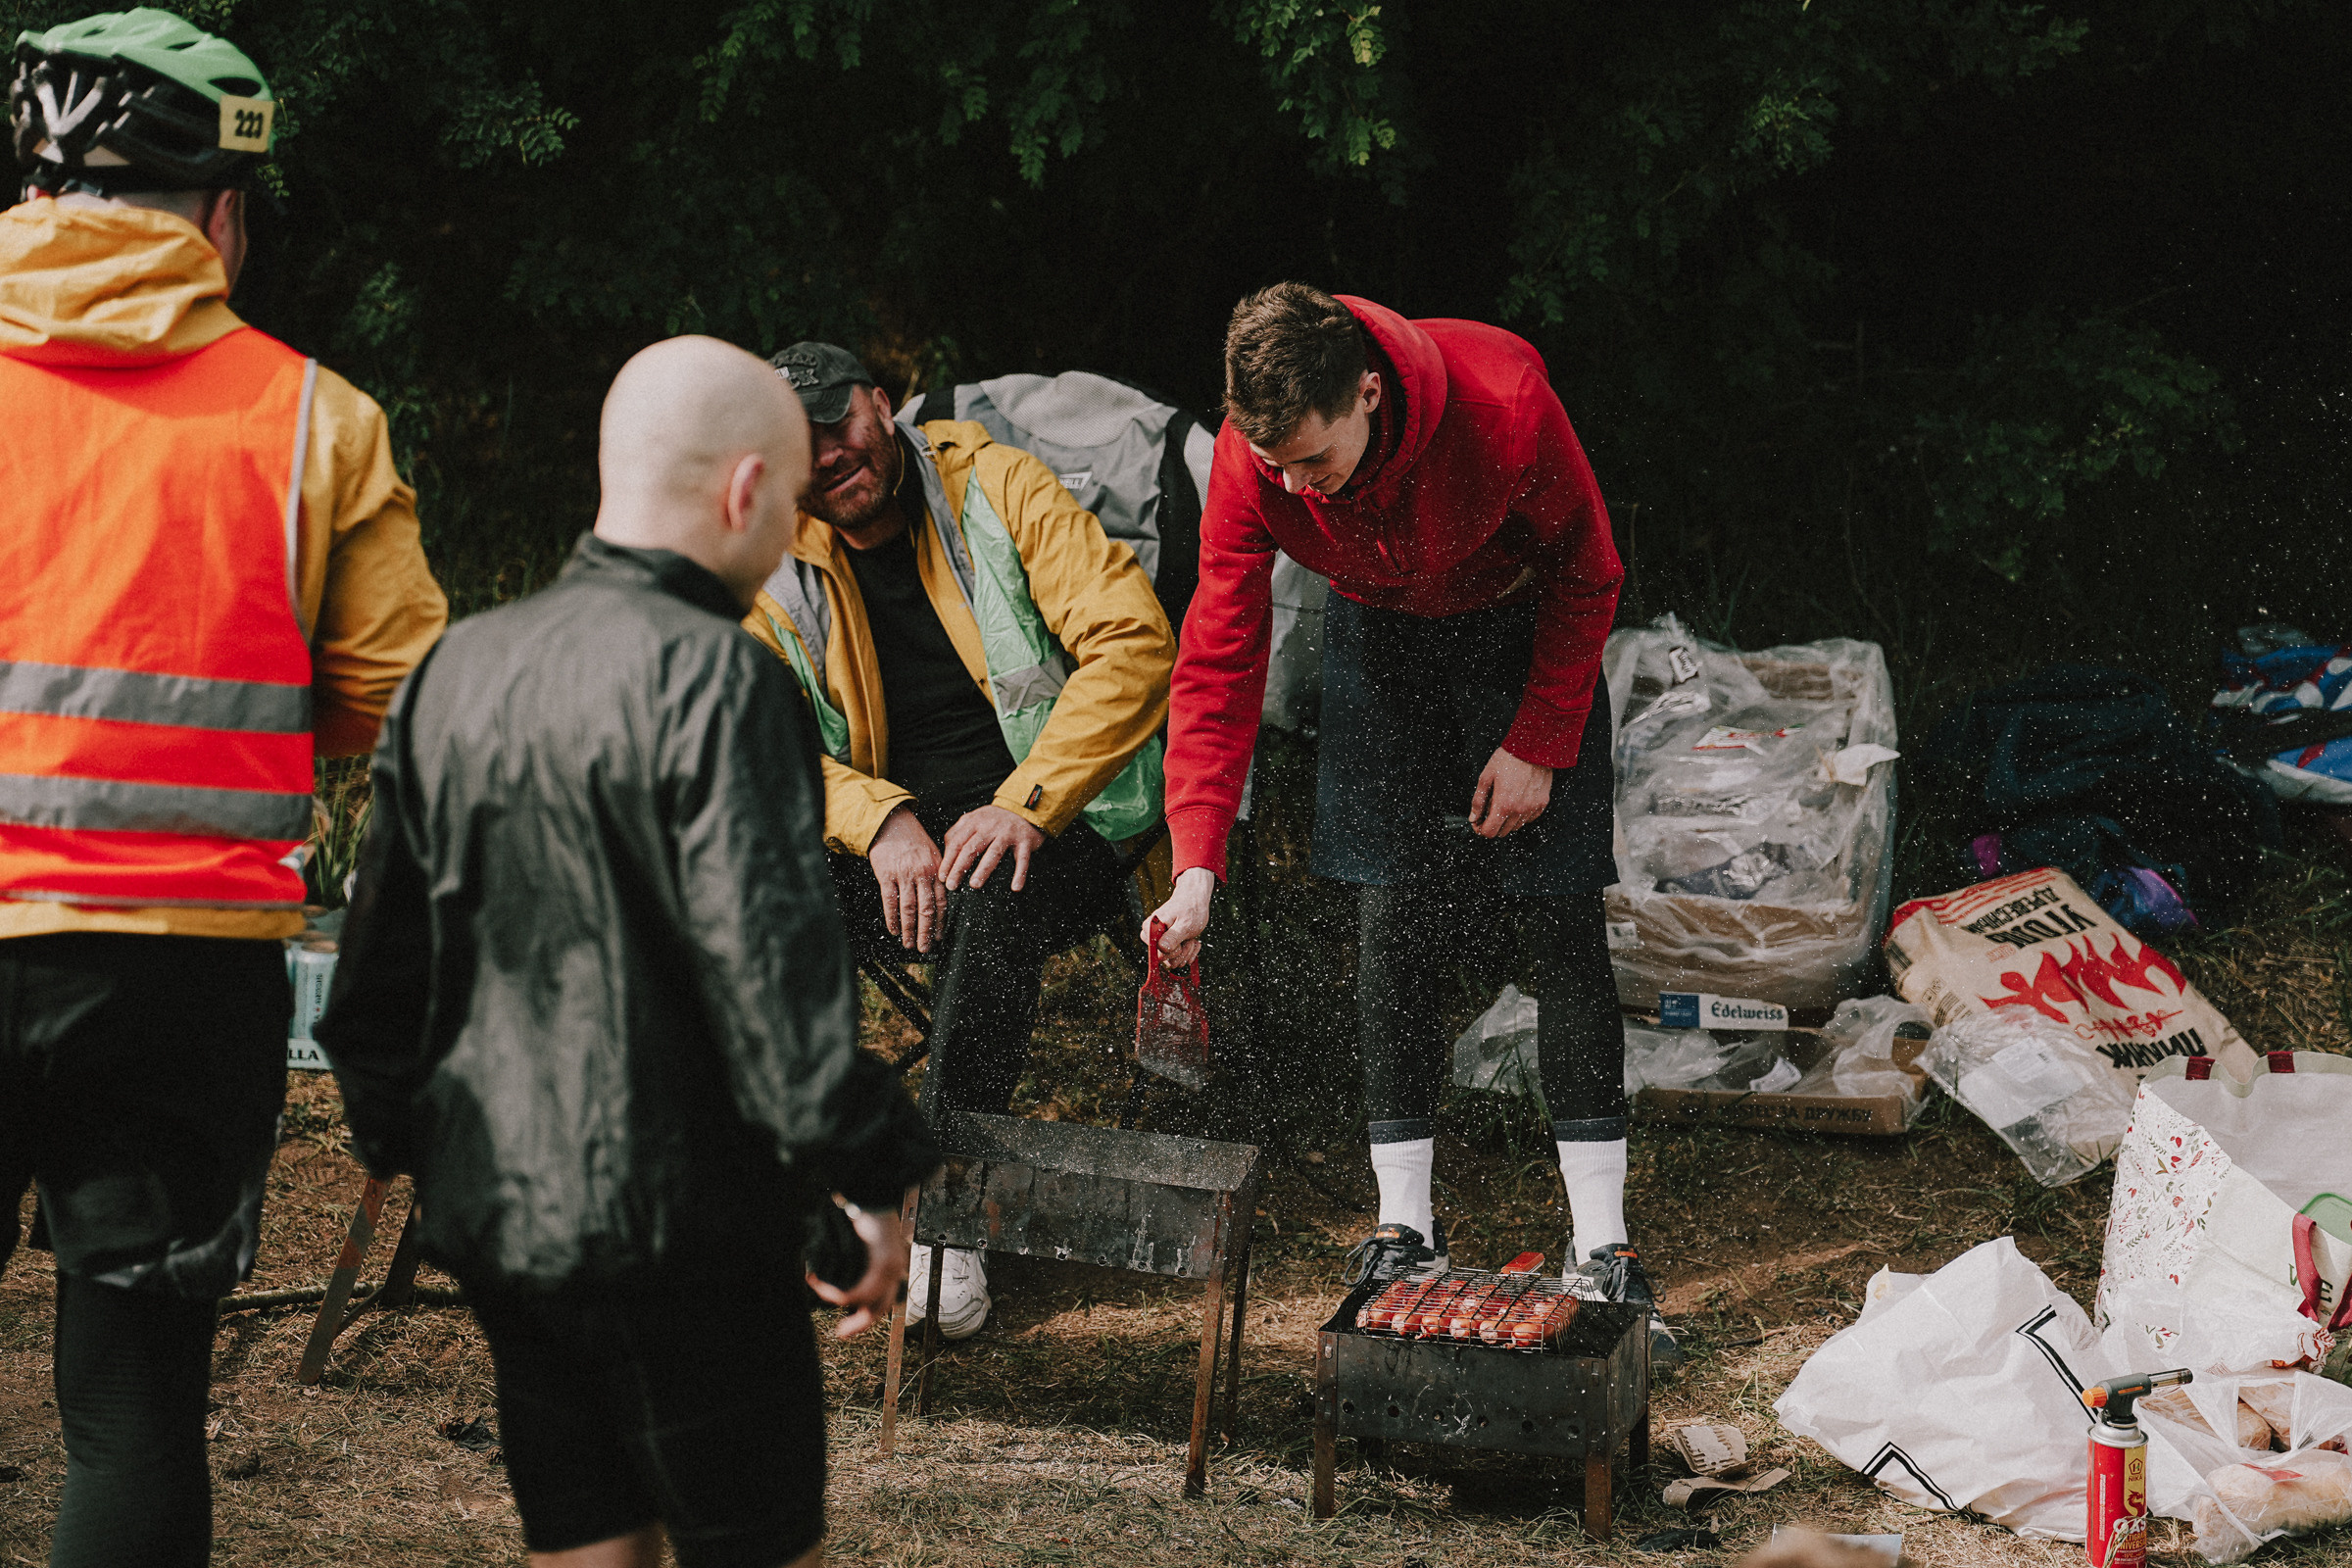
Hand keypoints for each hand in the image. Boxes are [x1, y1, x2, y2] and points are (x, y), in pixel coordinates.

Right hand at [806, 1199, 910, 1338]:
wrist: (869, 1191)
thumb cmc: (858, 1213)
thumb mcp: (856, 1240)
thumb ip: (852, 1261)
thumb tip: (829, 1276)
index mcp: (890, 1265)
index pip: (882, 1300)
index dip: (865, 1316)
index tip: (846, 1327)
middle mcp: (895, 1268)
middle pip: (879, 1308)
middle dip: (858, 1324)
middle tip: (840, 1334)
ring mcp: (891, 1266)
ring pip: (868, 1301)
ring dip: (839, 1300)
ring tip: (819, 1290)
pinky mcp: (883, 1262)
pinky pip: (861, 1290)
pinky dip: (840, 1293)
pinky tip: (824, 1286)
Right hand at [868, 806, 943, 952]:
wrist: (892, 823)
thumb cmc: (914, 840)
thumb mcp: (933, 854)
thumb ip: (939, 875)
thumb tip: (942, 899)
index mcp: (937, 871)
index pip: (942, 902)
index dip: (940, 922)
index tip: (938, 938)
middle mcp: (923, 874)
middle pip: (927, 910)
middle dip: (926, 932)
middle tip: (925, 948)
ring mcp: (905, 875)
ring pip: (909, 908)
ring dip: (909, 929)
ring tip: (908, 944)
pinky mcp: (887, 875)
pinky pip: (890, 901)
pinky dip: (892, 918)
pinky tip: (894, 930)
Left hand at [939, 804, 1046, 891]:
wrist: (1023, 809)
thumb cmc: (994, 820)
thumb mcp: (974, 820)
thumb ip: (958, 833)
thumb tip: (945, 855)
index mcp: (974, 821)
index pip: (957, 842)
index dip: (948, 860)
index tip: (942, 877)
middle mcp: (990, 826)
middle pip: (971, 848)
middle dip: (959, 868)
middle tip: (952, 885)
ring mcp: (1008, 833)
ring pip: (994, 853)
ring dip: (983, 870)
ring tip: (974, 885)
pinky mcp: (1025, 840)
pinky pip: (1022, 859)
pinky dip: (1020, 874)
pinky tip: (1015, 888)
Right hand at [1142, 866, 1217, 968]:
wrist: (1194, 901)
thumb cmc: (1189, 909)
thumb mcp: (1184, 923)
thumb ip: (1173, 937)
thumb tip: (1161, 949)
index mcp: (1150, 928)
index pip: (1157, 953)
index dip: (1172, 951)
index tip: (1181, 942)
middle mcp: (1151, 936)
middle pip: (1164, 959)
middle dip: (1181, 952)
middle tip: (1189, 938)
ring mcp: (1159, 942)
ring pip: (1172, 961)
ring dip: (1187, 952)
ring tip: (1191, 938)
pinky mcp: (1168, 946)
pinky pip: (1177, 959)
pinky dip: (1189, 953)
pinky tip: (1193, 942)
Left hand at [1469, 747, 1553, 838]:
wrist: (1533, 748)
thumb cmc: (1508, 759)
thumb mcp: (1486, 777)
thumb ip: (1478, 800)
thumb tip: (1473, 817)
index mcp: (1503, 805)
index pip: (1490, 832)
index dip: (1480, 829)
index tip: (1478, 822)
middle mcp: (1519, 810)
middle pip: (1502, 832)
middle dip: (1492, 825)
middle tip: (1488, 813)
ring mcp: (1532, 808)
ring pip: (1515, 827)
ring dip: (1506, 821)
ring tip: (1502, 804)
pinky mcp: (1542, 803)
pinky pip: (1528, 819)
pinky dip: (1520, 816)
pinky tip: (1515, 802)